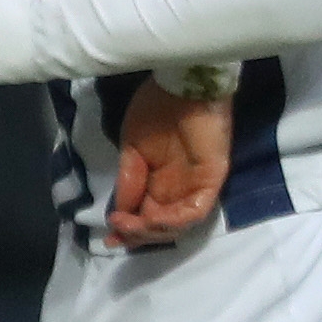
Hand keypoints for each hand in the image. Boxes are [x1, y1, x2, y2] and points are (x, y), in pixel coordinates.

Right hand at [108, 81, 228, 246]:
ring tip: (132, 224)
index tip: (109, 238)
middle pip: (160, 226)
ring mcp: (196, 186)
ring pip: (178, 224)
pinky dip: (174, 220)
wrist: (181, 83)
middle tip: (118, 231)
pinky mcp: (211, 180)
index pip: (145, 215)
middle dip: (138, 235)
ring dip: (153, 231)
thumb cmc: (156, 108)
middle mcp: (177, 188)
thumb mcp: (132, 149)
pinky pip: (196, 211)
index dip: (129, 230)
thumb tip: (120, 211)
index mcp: (158, 180)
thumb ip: (129, 180)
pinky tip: (154, 218)